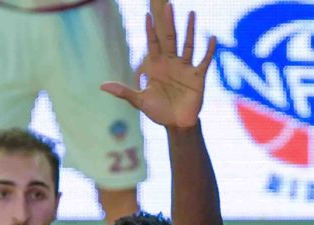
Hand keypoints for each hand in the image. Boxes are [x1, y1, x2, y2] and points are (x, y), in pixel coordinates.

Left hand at [100, 3, 215, 128]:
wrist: (176, 124)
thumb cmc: (158, 112)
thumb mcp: (139, 100)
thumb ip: (123, 91)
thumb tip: (101, 86)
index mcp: (157, 67)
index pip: (153, 44)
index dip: (150, 31)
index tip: (147, 16)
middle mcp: (171, 64)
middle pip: (170, 39)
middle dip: (169, 23)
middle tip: (169, 6)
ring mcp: (185, 68)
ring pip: (188, 45)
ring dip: (190, 30)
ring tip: (192, 13)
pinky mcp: (198, 77)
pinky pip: (204, 61)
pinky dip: (209, 50)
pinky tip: (212, 38)